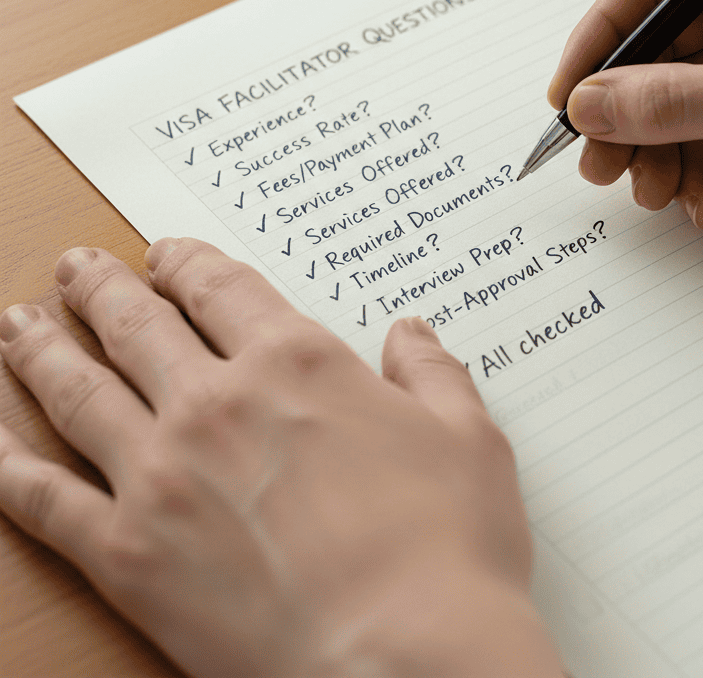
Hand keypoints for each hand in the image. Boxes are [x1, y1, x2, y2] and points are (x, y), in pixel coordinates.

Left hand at [0, 239, 562, 677]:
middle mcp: (217, 403)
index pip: (222, 288)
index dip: (187, 262)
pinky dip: (5, 464)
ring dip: (42, 351)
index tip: (165, 253)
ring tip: (17, 324)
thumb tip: (413, 333)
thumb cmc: (448, 550)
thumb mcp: (468, 438)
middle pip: (138, 326)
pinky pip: (42, 498)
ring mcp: (162, 475)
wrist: (407, 662)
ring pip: (78, 392)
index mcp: (297, 362)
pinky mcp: (127, 555)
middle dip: (102, 290)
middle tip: (77, 268)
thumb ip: (432, 374)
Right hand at [549, 0, 702, 227]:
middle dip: (630, 115)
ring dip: (663, 151)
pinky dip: (702, 167)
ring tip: (657, 195)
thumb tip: (589, 104)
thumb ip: (672, 101)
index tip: (568, 96)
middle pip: (659, 50)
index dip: (600, 39)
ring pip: (681, 98)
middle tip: (601, 165)